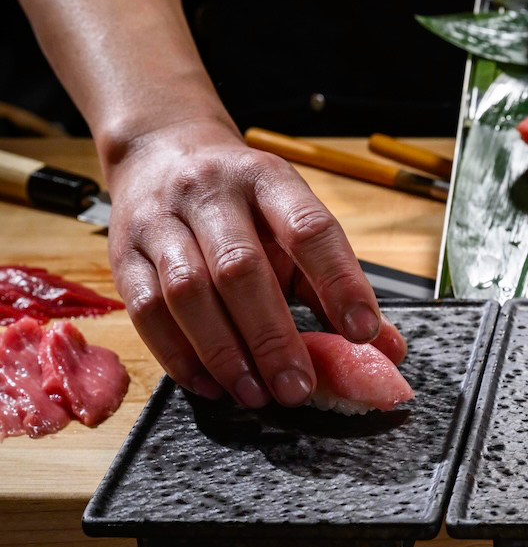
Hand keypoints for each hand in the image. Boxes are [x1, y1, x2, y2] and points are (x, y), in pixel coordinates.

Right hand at [106, 118, 405, 406]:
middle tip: (298, 387)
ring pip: (188, 292)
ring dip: (224, 352)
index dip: (339, 282)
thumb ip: (334, 283)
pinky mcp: (122, 253)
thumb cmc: (242, 202)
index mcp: (269, 179)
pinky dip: (179, 355)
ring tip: (256, 394)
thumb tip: (385, 348)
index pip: (310, 228)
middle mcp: (212, 192)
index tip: (363, 333)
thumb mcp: (292, 221)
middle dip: (273, 336)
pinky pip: (146, 311)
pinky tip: (210, 385)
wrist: (162, 152)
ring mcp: (160, 221)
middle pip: (241, 268)